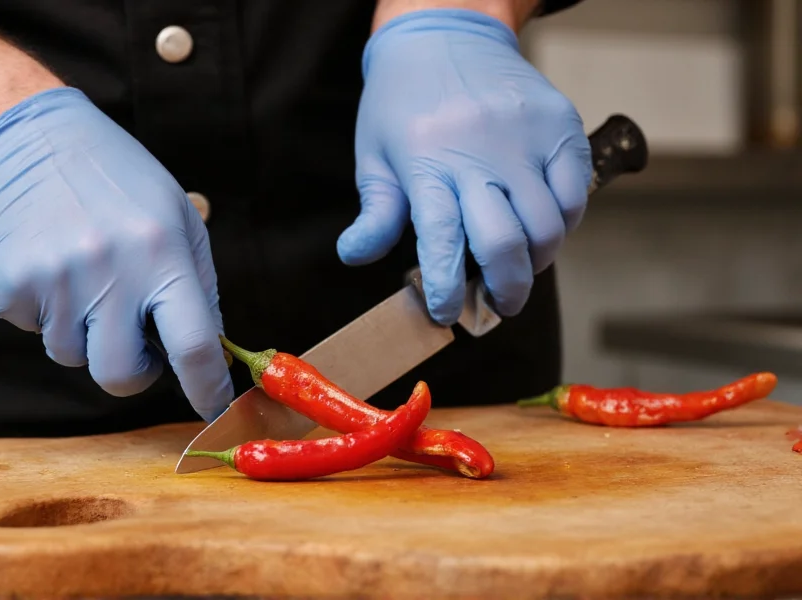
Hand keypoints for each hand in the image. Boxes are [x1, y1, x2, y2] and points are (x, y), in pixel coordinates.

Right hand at [0, 87, 232, 420]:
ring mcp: (56, 280)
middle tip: (134, 342)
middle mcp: (110, 271)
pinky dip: (47, 311)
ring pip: (73, 355)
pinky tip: (52, 265)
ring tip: (85, 276)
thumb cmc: (118, 179)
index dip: (207, 388)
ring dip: (84, 332)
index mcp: (162, 253)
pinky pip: (35, 330)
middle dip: (134, 373)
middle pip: (122, 375)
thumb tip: (210, 351)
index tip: (212, 408)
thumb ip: (198, 283)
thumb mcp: (176, 217)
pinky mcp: (11, 284)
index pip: (194, 344)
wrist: (30, 138)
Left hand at [337, 8, 591, 324]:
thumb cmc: (402, 102)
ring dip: (538, 261)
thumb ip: (375, 211)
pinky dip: (565, 222)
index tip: (447, 314)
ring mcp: (526, 138)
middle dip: (506, 290)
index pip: (443, 242)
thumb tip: (355, 257)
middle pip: (506, 244)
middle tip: (499, 304)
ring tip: (521, 266)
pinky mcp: (560, 124)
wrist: (445, 33)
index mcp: (427, 164)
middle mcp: (480, 153)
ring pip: (549, 226)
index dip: (448, 289)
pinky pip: (575, 192)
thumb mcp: (375, 155)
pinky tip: (543, 225)